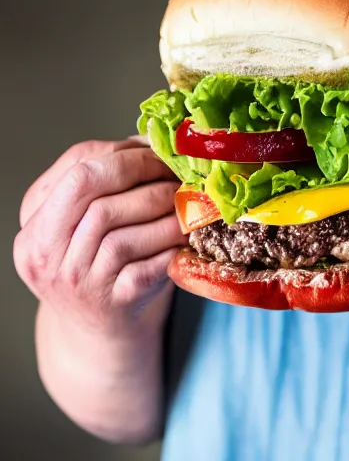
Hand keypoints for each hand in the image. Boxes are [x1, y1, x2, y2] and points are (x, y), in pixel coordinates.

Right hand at [13, 138, 186, 336]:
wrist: (100, 331)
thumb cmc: (100, 267)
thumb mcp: (87, 226)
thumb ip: (108, 185)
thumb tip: (151, 142)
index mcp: (36, 226)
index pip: (77, 170)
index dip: (124, 155)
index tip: (157, 153)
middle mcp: (46, 255)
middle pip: (95, 193)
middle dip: (143, 174)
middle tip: (174, 172)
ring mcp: (78, 282)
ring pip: (123, 231)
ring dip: (165, 210)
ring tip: (186, 203)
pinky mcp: (113, 303)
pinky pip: (149, 264)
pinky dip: (172, 245)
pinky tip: (186, 236)